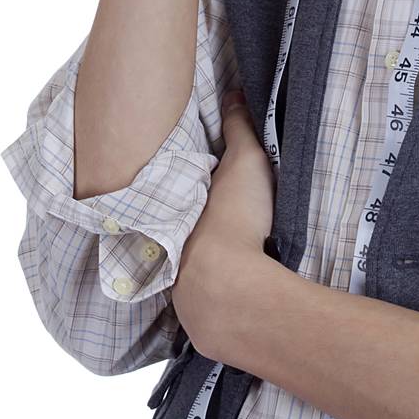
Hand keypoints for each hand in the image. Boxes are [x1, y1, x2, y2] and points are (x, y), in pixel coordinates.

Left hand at [171, 90, 276, 359]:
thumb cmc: (235, 222)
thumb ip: (239, 128)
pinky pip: (208, 313)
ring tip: (224, 276)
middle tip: (213, 238)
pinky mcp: (204, 328)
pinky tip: (229, 313)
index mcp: (181, 216)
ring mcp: (185, 297)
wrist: (232, 291)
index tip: (202, 195)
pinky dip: (217, 310)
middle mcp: (174, 257)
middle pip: (181, 245)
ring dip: (202, 280)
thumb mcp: (244, 164)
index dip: (192, 198)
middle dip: (190, 242)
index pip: (181, 203)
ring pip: (191, 283)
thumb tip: (233, 90)